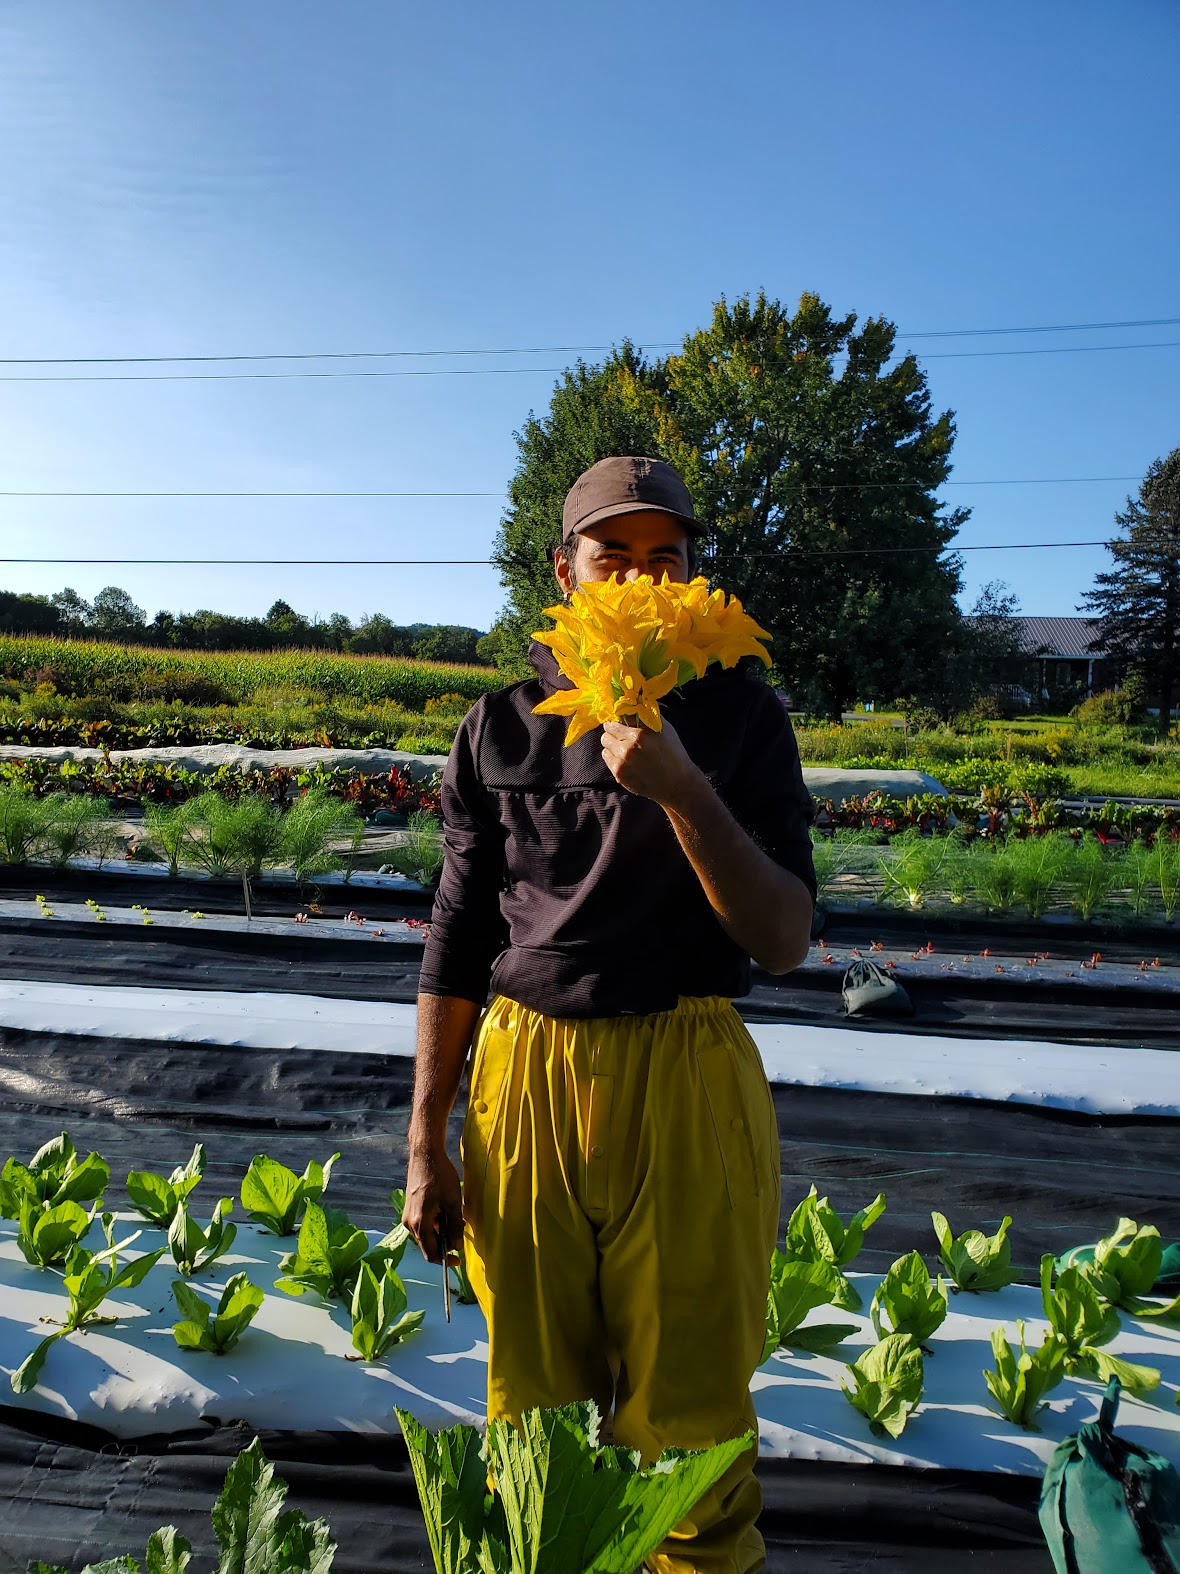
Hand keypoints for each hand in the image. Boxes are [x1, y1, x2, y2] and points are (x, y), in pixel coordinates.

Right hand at [403, 1147, 463, 1264]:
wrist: (425, 1154)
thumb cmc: (440, 1176)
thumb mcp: (453, 1202)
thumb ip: (454, 1227)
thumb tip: (456, 1247)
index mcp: (419, 1224)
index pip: (431, 1254)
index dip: (445, 1261)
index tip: (458, 1260)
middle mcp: (408, 1223)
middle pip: (428, 1244)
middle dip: (445, 1242)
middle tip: (460, 1230)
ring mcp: (407, 1215)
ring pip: (426, 1234)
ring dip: (441, 1231)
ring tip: (454, 1216)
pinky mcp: (410, 1207)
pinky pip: (423, 1223)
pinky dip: (436, 1223)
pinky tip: (446, 1209)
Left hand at [600, 716, 703, 808]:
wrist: (676, 783)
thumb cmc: (673, 753)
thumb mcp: (664, 729)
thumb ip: (647, 716)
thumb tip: (632, 704)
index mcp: (641, 734)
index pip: (620, 717)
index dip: (621, 718)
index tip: (623, 721)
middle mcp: (629, 747)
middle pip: (608, 729)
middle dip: (614, 730)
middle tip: (622, 734)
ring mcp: (622, 761)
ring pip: (604, 743)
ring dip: (612, 743)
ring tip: (626, 748)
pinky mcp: (618, 773)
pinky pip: (606, 757)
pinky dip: (613, 756)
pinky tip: (626, 759)